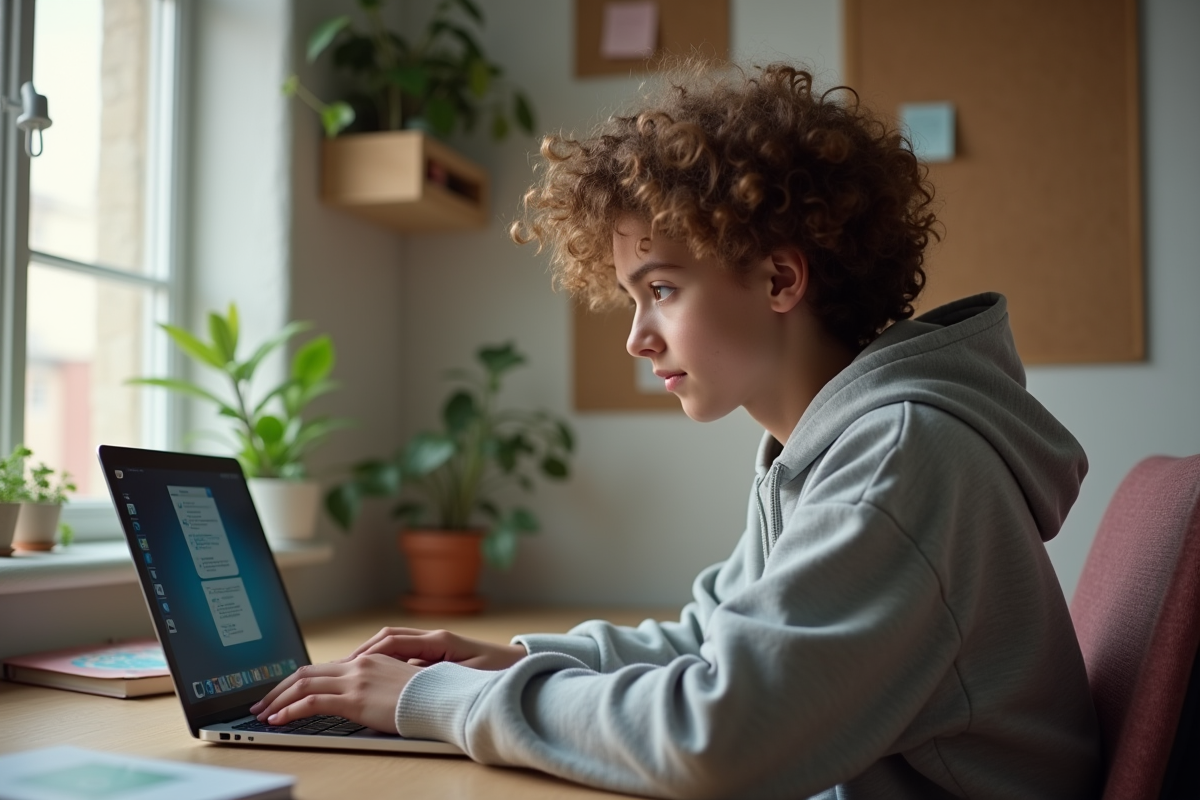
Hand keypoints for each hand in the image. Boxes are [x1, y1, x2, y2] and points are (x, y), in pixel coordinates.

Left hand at [248, 654, 418, 732]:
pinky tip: (278, 720)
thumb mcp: (398, 687)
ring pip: (303, 684)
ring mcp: (355, 680)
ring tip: (262, 713)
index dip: (298, 680)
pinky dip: (289, 710)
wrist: (442, 699)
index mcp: (368, 660)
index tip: (283, 692)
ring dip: (277, 699)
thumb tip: (364, 700)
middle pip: (306, 672)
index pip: (323, 667)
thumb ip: (378, 687)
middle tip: (262, 702)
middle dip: (279, 688)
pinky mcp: (354, 699)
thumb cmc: (428, 697)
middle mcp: (358, 665)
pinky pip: (311, 702)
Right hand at [343, 627, 527, 669]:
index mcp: (438, 640)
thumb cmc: (497, 672)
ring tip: (348, 671)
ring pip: (392, 644)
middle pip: (387, 638)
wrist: (518, 665)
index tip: (349, 665)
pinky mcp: (436, 653)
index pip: (394, 641)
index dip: (369, 652)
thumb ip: (441, 676)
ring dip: (370, 655)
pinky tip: (373, 676)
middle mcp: (433, 637)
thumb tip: (412, 681)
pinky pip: (403, 654)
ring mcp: (433, 643)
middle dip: (361, 652)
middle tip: (339, 667)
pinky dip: (383, 661)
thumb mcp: (469, 676)